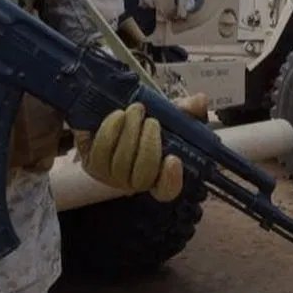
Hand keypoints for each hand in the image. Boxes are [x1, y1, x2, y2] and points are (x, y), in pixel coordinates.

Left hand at [74, 93, 208, 201]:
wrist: (109, 111)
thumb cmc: (143, 119)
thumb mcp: (168, 113)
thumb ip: (186, 110)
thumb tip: (200, 101)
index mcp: (158, 174)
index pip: (166, 191)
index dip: (171, 181)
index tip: (174, 159)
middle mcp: (134, 181)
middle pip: (142, 178)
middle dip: (148, 147)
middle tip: (151, 120)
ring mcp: (111, 176)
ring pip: (121, 164)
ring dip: (130, 134)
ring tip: (136, 110)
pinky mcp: (92, 164)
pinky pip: (101, 151)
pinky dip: (111, 131)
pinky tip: (118, 115)